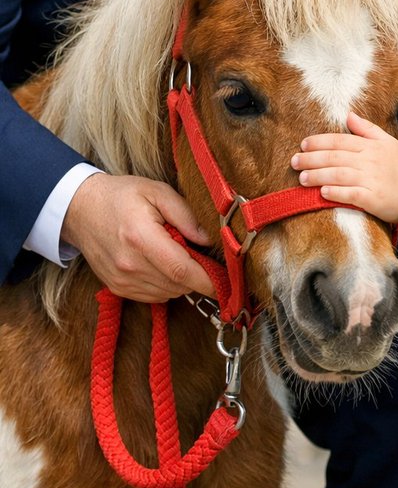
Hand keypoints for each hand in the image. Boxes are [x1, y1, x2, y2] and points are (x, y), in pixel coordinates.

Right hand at [62, 171, 215, 301]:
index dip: (207, 280)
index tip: (226, 283)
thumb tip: (207, 239)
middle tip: (202, 256)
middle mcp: (129, 264)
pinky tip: (163, 265)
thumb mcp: (157, 191)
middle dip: (197, 276)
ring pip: (168, 294)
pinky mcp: (117, 288)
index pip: (181, 269)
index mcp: (140, 237)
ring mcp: (121, 280)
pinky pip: (153, 296)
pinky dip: (166, 285)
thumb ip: (185, 214)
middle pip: (177, 285)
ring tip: (177, 255)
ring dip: (181, 281)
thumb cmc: (121, 196)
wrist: (81, 209)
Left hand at [291, 112, 397, 223]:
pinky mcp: (373, 199)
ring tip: (302, 178)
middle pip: (335, 157)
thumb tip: (349, 115)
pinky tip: (322, 193)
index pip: (340, 140)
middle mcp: (369, 161)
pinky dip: (335, 193)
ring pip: (339, 175)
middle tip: (294, 161)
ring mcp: (371, 180)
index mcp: (371, 146)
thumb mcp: (388, 142)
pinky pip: (351, 195)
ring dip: (318, 176)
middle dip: (311, 159)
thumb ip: (367, 129)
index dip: (319, 141)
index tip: (303, 144)